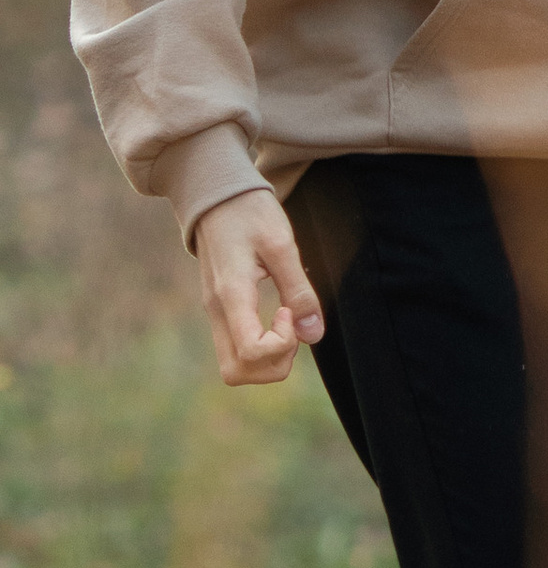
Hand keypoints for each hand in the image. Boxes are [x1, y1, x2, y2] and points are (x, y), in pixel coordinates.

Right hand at [196, 188, 323, 386]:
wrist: (217, 194)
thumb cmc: (250, 212)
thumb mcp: (281, 243)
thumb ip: (299, 289)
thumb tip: (313, 334)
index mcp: (231, 296)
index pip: (250, 354)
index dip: (281, 344)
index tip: (289, 310)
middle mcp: (217, 312)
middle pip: (236, 373)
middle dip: (274, 362)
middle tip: (292, 322)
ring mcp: (214, 314)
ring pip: (233, 367)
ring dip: (267, 357)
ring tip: (286, 319)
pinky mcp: (219, 311)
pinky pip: (235, 348)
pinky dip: (259, 346)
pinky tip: (276, 316)